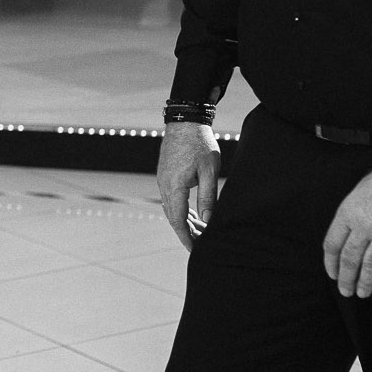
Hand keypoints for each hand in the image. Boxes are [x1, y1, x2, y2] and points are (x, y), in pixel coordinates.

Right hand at [157, 122, 220, 248]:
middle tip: (201, 244)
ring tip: (200, 232)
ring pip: (171, 209)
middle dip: (187, 233)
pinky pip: (171, 200)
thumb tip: (208, 222)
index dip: (187, 238)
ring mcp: (162, 180)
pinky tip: (193, 214)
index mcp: (174, 186)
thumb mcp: (209, 171)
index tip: (196, 250)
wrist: (185, 121)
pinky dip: (181, 211)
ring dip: (184, 222)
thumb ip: (207, 198)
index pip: (179, 221)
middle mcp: (164, 186)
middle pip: (173, 218)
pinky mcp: (165, 176)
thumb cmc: (200, 144)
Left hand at [322, 152, 371, 296]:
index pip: (332, 244)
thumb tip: (349, 237)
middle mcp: (364, 225)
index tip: (332, 274)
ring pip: (370, 265)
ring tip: (362, 293)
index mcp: (348, 212)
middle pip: (349, 258)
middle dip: (346, 278)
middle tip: (345, 291)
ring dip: (365, 282)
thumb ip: (352, 215)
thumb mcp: (359, 191)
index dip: (330, 263)